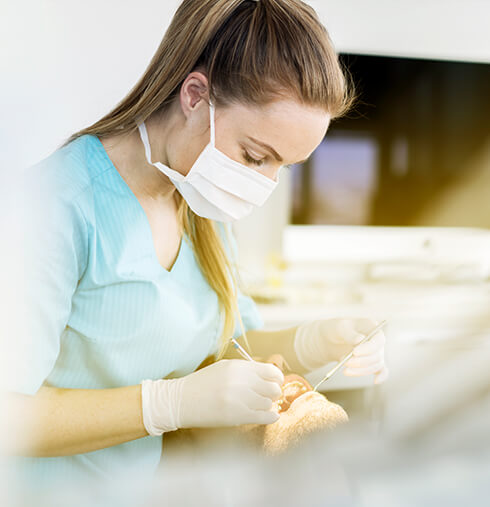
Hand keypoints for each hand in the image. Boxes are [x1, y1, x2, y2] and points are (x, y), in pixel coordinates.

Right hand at [140, 359, 284, 435]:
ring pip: (268, 403)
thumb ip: (246, 371)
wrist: (180, 401)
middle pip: (273, 388)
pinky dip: (270, 417)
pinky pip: (265, 417)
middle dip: (273, 393)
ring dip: (266, 406)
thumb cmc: (203, 384)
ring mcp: (239, 398)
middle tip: (267, 397)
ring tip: (258, 406)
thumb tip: (271, 377)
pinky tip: (269, 416)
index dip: (276, 379)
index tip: (274, 383)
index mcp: (238, 367)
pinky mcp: (236, 416)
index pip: (271, 371)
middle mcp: (240, 380)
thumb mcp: (224, 368)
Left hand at [293, 317, 387, 383]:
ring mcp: (375, 351)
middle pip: (377, 355)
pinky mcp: (372, 362)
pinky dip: (381, 376)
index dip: (368, 348)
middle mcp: (376, 340)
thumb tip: (359, 340)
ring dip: (361, 370)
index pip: (378, 340)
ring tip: (345, 370)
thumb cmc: (335, 330)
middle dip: (361, 361)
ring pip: (375, 365)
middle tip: (346, 362)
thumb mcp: (339, 327)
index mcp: (371, 326)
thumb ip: (349, 333)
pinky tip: (376, 381)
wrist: (329, 340)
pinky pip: (381, 370)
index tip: (354, 352)